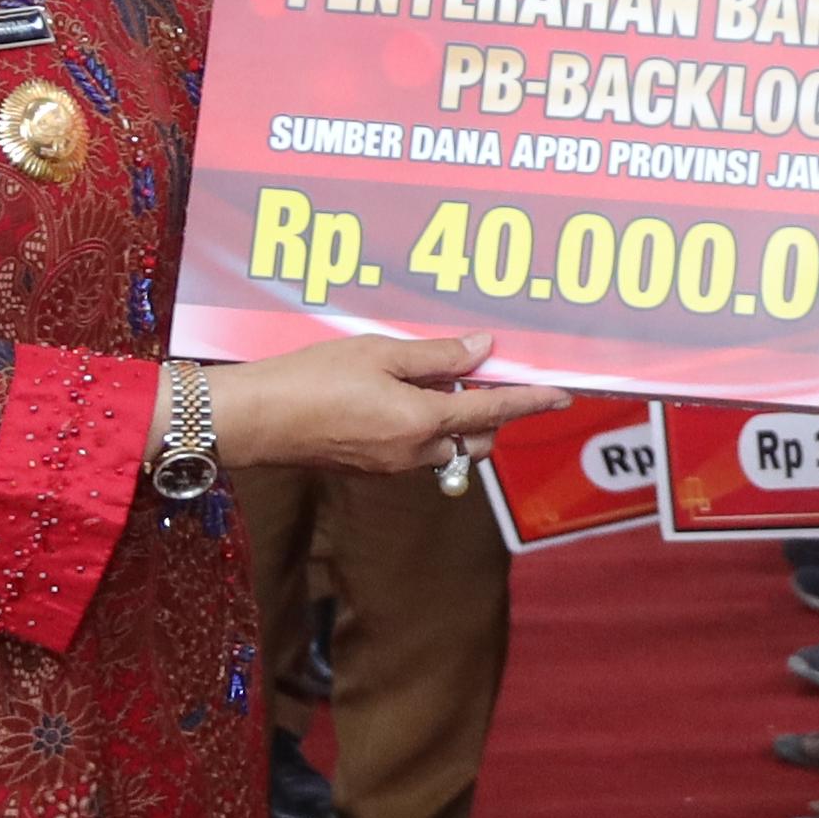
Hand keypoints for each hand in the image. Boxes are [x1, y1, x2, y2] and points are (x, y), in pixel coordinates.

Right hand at [209, 332, 565, 478]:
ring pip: (446, 449)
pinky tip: (401, 395)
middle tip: (475, 376)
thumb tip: (482, 350)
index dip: (530, 402)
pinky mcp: (370, 468)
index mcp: (422, 423)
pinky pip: (416, 451)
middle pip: (476, 441)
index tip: (561, 395)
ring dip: (455, 422)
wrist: (256, 419)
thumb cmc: (312, 379)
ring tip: (431, 380)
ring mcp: (391, 466)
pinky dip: (425, 428)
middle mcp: (413, 454)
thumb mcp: (379, 353)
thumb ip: (436, 356)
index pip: (492, 413)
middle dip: (489, 415)